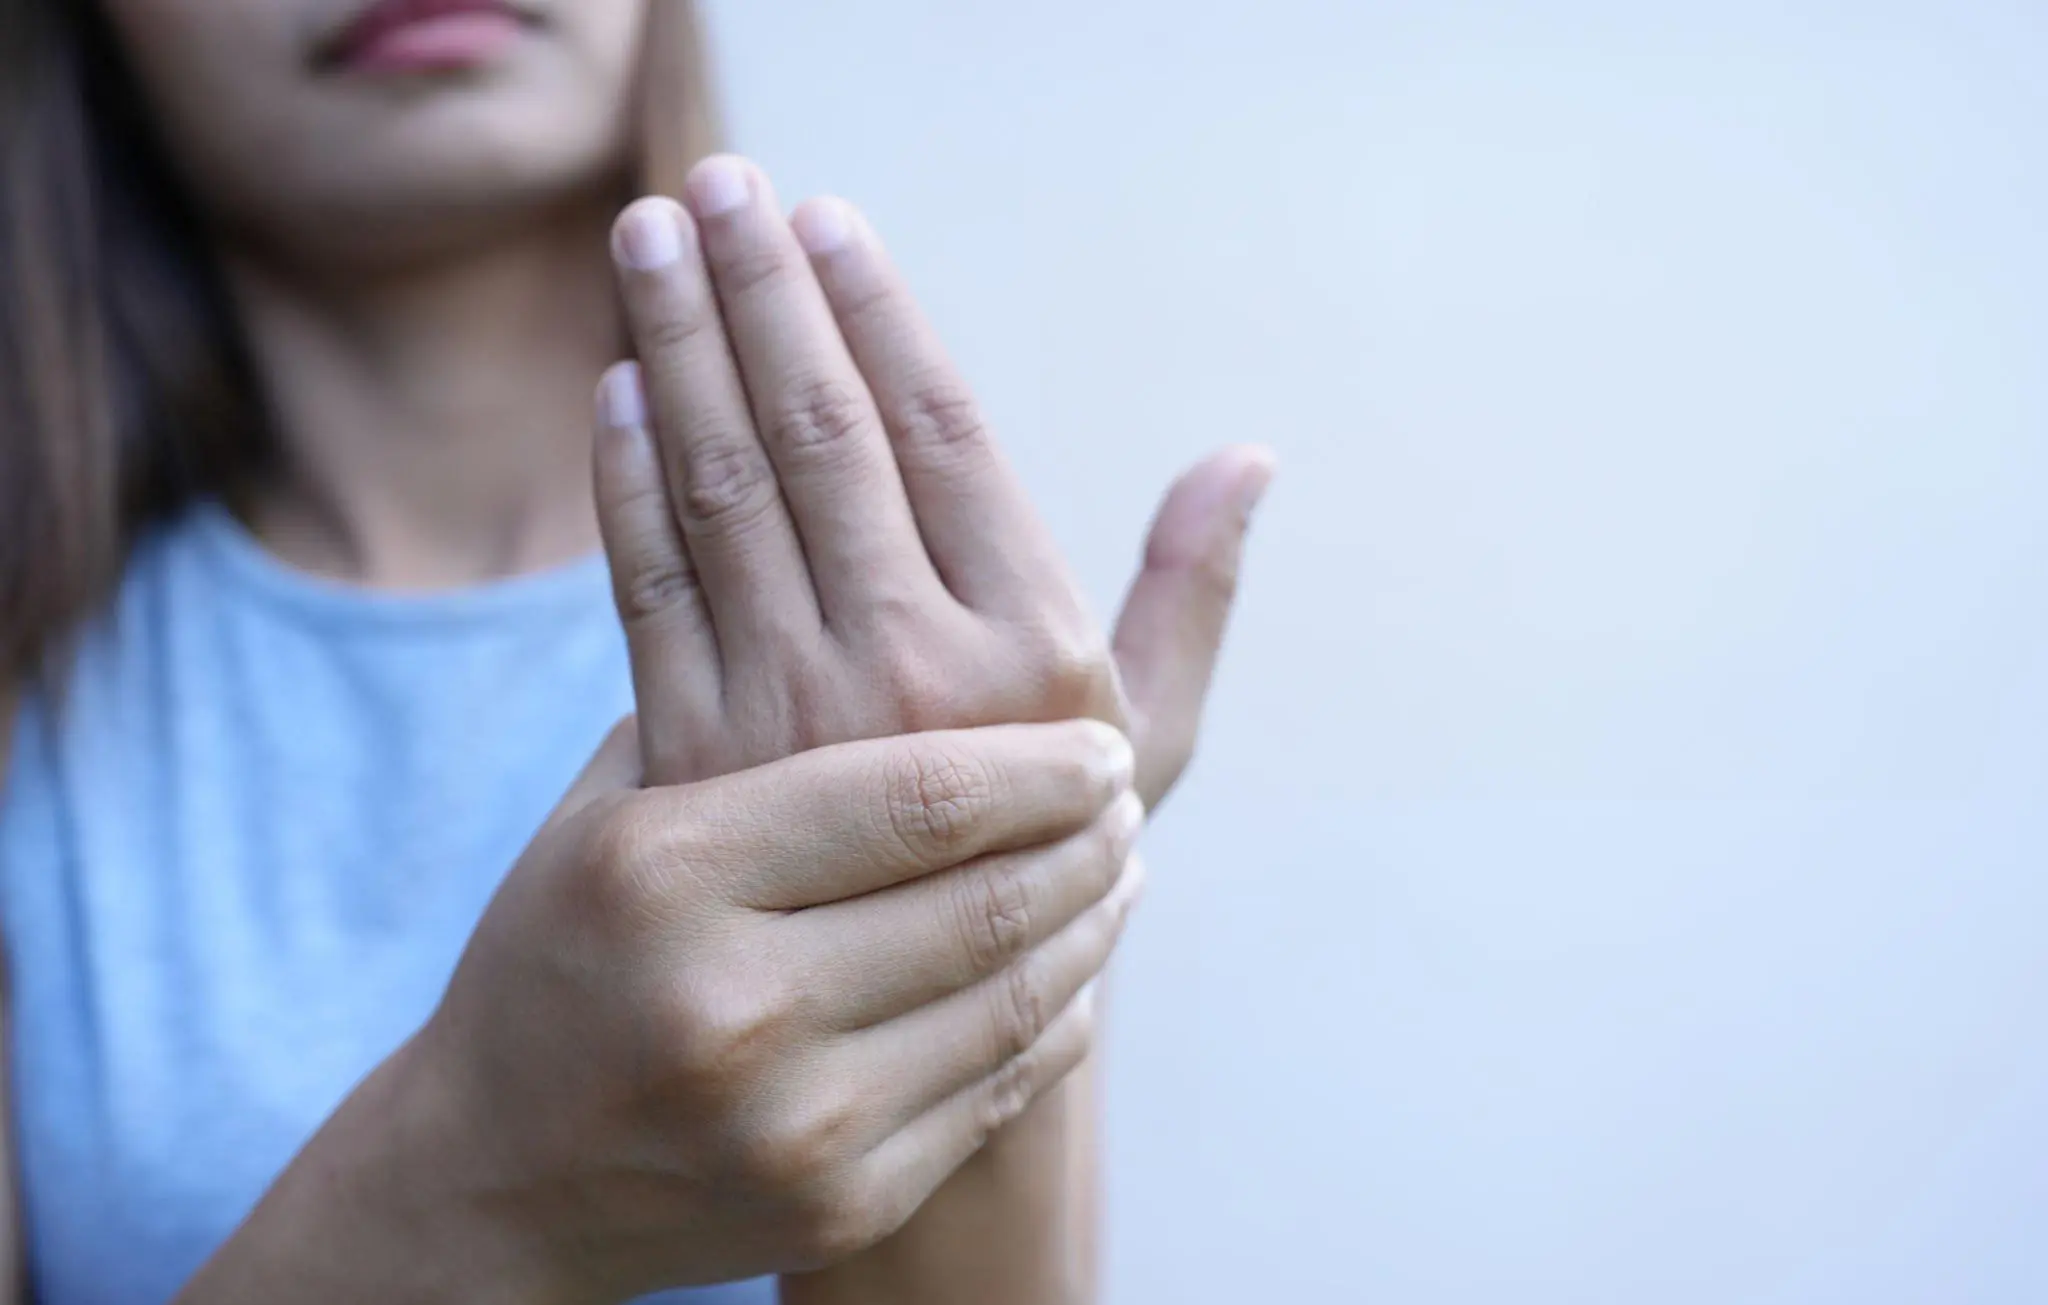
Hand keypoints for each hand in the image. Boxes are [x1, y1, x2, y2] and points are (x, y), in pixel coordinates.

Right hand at [410, 721, 1142, 1299]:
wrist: (499, 1178)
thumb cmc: (559, 956)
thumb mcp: (607, 813)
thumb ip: (732, 711)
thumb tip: (885, 589)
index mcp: (670, 872)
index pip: (917, 798)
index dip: (1037, 767)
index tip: (1098, 744)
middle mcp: (734, 1004)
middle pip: (987, 898)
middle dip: (1086, 835)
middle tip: (1120, 791)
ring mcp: (794, 1123)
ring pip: (1014, 995)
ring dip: (1093, 919)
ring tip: (1116, 859)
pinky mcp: (841, 1204)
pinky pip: (1000, 1086)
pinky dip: (1058, 1012)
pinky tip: (1073, 960)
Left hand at [593, 154, 1273, 802]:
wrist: (906, 1022)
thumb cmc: (1048, 860)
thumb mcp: (1142, 739)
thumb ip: (1188, 595)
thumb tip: (1248, 456)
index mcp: (1031, 656)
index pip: (942, 436)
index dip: (878, 314)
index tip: (828, 221)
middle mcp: (910, 679)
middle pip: (821, 435)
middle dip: (763, 293)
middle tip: (722, 183)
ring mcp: (792, 719)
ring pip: (724, 490)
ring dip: (680, 348)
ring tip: (651, 238)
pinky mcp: (695, 759)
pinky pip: (648, 590)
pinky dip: (627, 483)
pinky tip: (618, 391)